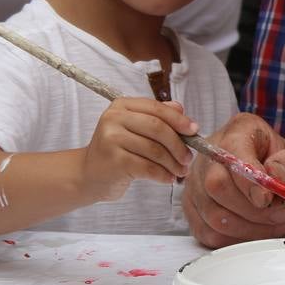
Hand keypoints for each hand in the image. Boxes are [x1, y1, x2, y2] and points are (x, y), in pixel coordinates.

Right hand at [81, 98, 196, 201]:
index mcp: (121, 105)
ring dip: (173, 163)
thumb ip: (156, 116)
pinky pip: (147, 167)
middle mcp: (114, 118)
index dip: (179, 120)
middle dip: (178, 144)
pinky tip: (168, 178)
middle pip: (157, 128)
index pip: (156, 108)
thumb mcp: (134, 129)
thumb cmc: (117, 151)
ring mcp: (112, 139)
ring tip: (180, 171)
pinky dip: (162, 174)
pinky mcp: (114, 161)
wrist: (89, 174)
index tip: (194, 130)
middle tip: (188, 158)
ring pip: (155, 150)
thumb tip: (181, 109)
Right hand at [181, 113, 284, 248]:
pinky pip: (208, 232)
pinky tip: (254, 232)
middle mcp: (212, 153)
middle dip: (251, 210)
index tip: (267, 200)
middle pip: (215, 185)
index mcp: (241, 131)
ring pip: (212, 214)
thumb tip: (272, 173)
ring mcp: (198, 182)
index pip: (232, 154)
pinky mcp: (194, 209)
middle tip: (279, 214)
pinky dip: (236, 240)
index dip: (248, 180)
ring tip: (272, 223)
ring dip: (248, 228)